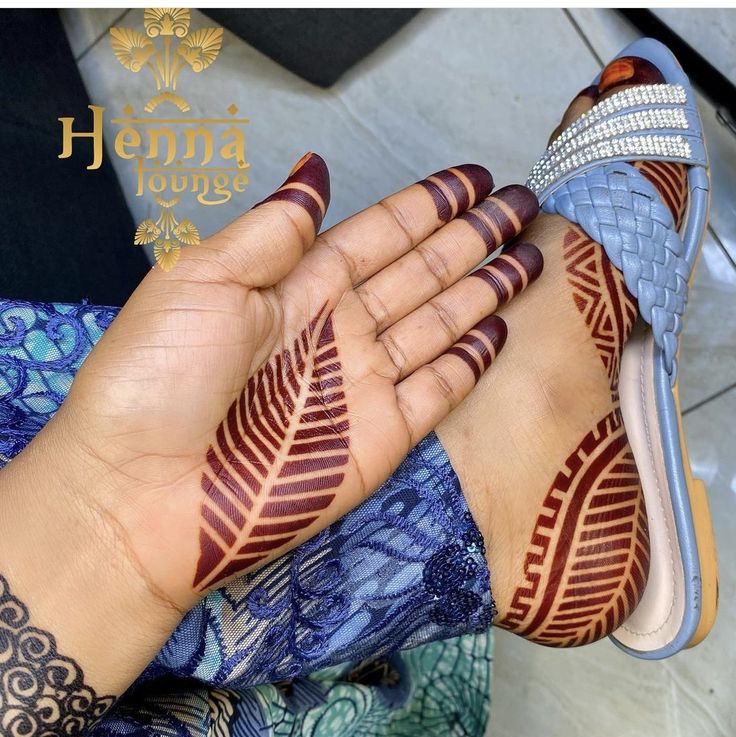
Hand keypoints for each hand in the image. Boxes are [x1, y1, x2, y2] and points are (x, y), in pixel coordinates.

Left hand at [22, 154, 540, 612]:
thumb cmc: (158, 380)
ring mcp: (362, 387)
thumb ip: (270, 231)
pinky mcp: (380, 441)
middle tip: (521, 205)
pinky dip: (469, 364)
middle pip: (418, 274)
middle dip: (470, 239)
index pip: (376, 236)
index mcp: (294, 289)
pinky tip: (498, 332)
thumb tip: (317, 169)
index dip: (425, 207)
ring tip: (530, 257)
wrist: (144, 495)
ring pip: (438, 326)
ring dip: (483, 292)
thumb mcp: (201, 282)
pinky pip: (437, 393)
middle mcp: (335, 331)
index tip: (473, 180)